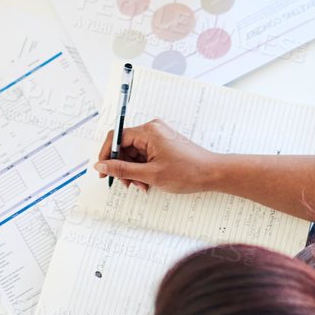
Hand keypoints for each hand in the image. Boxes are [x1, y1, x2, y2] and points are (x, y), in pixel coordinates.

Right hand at [96, 119, 212, 193]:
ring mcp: (158, 136)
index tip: (103, 171)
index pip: (116, 137)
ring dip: (134, 171)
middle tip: (127, 184)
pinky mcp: (163, 144)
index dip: (106, 155)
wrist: (213, 173)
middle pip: (124, 146)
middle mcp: (152, 129)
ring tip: (142, 185)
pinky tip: (148, 181)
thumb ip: (122, 170)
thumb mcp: (150, 174)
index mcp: (148, 131)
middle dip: (123, 167)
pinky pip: (144, 155)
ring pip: (134, 153)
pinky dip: (143, 169)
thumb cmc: (188, 172)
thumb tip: (101, 166)